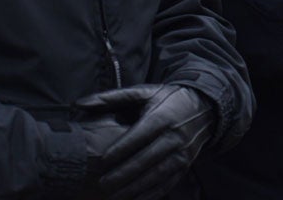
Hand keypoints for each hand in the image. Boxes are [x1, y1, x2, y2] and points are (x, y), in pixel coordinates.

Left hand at [78, 84, 216, 199]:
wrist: (204, 107)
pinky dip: (150, 195)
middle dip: (124, 174)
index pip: (140, 135)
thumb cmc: (167, 99)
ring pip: (156, 175)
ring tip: (113, 197)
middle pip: (147, 159)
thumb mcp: (143, 93)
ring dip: (135, 188)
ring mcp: (182, 153)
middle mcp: (174, 136)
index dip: (121, 149)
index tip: (102, 161)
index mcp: (163, 116)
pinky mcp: (185, 165)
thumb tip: (78, 103)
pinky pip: (167, 184)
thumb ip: (110, 98)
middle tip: (102, 184)